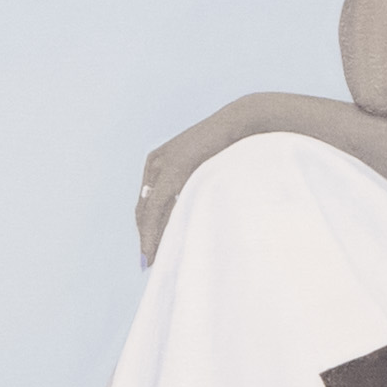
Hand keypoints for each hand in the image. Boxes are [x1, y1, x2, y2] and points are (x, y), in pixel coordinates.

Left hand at [136, 98, 273, 261]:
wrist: (242, 124)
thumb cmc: (232, 147)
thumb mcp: (205, 168)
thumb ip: (192, 184)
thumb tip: (192, 208)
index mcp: (158, 160)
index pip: (148, 202)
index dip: (148, 227)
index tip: (150, 249)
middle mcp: (154, 162)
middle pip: (144, 208)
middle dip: (146, 236)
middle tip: (147, 262)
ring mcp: (161, 166)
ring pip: (147, 211)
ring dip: (148, 238)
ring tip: (150, 261)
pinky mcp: (171, 171)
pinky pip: (156, 208)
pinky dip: (153, 231)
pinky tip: (154, 247)